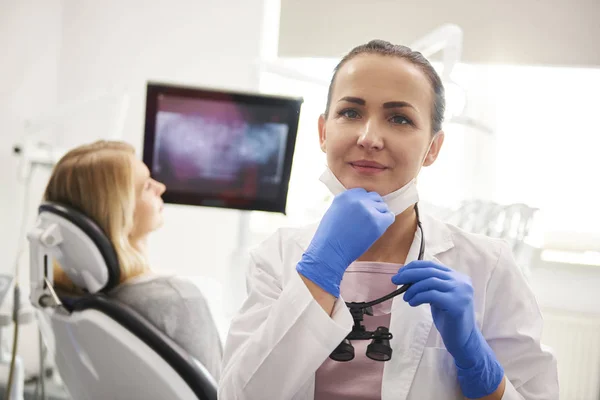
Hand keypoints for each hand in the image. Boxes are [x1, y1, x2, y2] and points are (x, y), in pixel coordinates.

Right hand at [297, 188, 393, 297]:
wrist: (329, 252)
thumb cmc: (329, 237)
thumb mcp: (334, 212)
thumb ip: (347, 205)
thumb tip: (361, 205)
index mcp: (345, 196)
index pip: (363, 192)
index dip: (364, 203)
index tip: (362, 213)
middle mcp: (357, 199)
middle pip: (375, 198)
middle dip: (373, 208)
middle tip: (367, 221)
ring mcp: (368, 210)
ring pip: (383, 207)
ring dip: (379, 216)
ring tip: (369, 228)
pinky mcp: (376, 221)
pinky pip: (389, 217)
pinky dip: (385, 223)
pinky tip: (376, 230)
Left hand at [392, 261, 503, 398]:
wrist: (463, 340)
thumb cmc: (449, 319)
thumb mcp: (439, 297)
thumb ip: (429, 286)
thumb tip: (406, 277)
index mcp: (458, 277)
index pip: (432, 265)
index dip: (414, 267)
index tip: (401, 273)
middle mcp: (461, 281)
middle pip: (430, 271)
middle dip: (409, 274)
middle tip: (395, 280)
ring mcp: (461, 292)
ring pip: (430, 281)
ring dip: (413, 288)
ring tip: (406, 297)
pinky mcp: (456, 304)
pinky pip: (431, 295)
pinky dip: (418, 297)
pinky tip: (412, 303)